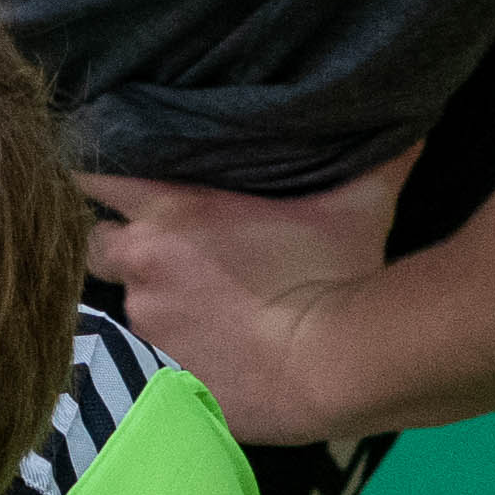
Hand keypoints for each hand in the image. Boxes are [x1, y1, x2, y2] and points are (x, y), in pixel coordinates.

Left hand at [87, 150, 416, 447]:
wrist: (334, 367)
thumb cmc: (339, 274)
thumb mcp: (355, 204)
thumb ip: (366, 157)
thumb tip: (399, 120)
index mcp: (170, 211)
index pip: (96, 177)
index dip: (101, 179)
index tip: (117, 183)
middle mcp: (141, 264)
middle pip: (98, 245)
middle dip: (123, 247)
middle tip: (164, 255)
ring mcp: (144, 323)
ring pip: (127, 305)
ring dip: (154, 302)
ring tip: (199, 310)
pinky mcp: (155, 374)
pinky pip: (148, 359)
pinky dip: (170, 355)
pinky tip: (207, 354)